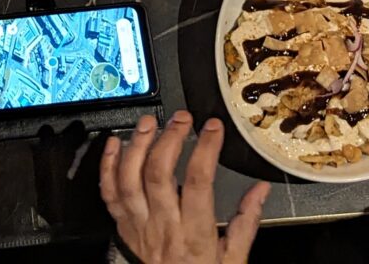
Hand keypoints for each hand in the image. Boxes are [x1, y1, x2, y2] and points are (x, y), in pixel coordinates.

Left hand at [99, 111, 270, 263]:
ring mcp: (138, 227)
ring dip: (137, 146)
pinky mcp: (122, 228)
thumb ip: (246, 223)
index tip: (214, 128)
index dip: (205, 150)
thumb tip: (261, 189)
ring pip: (129, 180)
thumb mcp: (234, 262)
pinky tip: (115, 143)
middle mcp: (163, 228)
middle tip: (182, 119)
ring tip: (149, 122)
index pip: (198, 183)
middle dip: (169, 140)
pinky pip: (108, 194)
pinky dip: (107, 166)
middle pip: (158, 175)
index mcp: (195, 236)